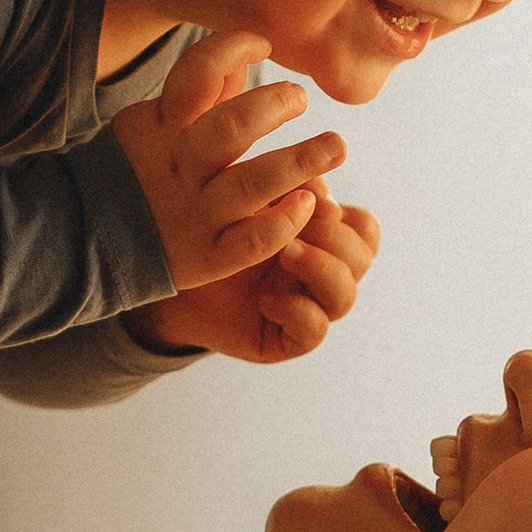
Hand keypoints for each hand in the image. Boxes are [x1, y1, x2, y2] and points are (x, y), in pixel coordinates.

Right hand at [110, 30, 345, 300]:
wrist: (84, 241)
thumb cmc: (133, 172)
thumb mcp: (150, 124)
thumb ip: (199, 94)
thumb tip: (245, 57)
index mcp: (161, 127)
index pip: (197, 75)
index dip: (233, 49)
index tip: (263, 43)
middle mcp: (178, 168)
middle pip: (231, 129)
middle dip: (275, 106)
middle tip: (300, 99)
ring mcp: (193, 214)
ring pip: (251, 185)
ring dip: (300, 162)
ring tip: (336, 146)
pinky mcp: (206, 257)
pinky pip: (251, 242)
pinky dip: (282, 222)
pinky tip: (308, 204)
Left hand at [128, 186, 381, 364]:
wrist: (168, 276)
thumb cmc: (207, 230)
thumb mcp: (247, 201)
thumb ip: (283, 191)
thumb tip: (316, 191)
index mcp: (320, 237)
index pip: (364, 228)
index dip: (344, 212)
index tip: (310, 197)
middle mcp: (320, 273)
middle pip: (361, 258)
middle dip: (332, 235)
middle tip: (296, 220)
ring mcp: (307, 308)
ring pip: (345, 295)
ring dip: (320, 268)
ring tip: (284, 251)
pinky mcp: (285, 340)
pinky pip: (314, 331)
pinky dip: (296, 310)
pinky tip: (265, 298)